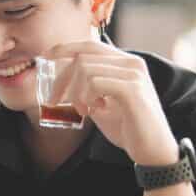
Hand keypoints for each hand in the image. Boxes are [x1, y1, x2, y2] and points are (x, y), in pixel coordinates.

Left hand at [45, 41, 178, 164]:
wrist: (153, 150)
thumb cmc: (127, 127)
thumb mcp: (100, 103)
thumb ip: (84, 89)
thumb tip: (59, 79)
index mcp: (125, 63)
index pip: (89, 45)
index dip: (64, 48)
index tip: (43, 58)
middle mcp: (131, 63)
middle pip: (82, 57)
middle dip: (61, 79)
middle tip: (54, 100)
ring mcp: (133, 74)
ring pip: (85, 69)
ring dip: (74, 92)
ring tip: (82, 110)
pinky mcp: (132, 89)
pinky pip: (95, 83)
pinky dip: (86, 97)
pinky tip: (93, 111)